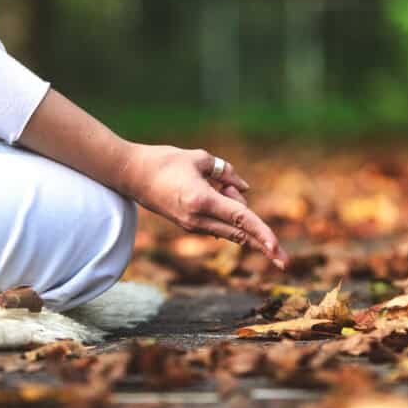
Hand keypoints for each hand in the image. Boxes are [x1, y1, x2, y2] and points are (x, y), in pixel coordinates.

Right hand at [123, 144, 288, 269]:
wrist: (130, 174)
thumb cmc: (164, 161)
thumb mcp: (199, 158)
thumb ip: (226, 172)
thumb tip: (244, 188)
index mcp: (202, 201)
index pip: (240, 218)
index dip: (262, 232)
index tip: (278, 249)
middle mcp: (198, 219)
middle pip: (240, 232)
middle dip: (262, 239)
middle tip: (256, 226)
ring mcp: (192, 226)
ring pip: (230, 230)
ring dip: (238, 213)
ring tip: (219, 183)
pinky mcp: (188, 226)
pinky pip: (219, 226)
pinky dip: (228, 215)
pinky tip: (219, 193)